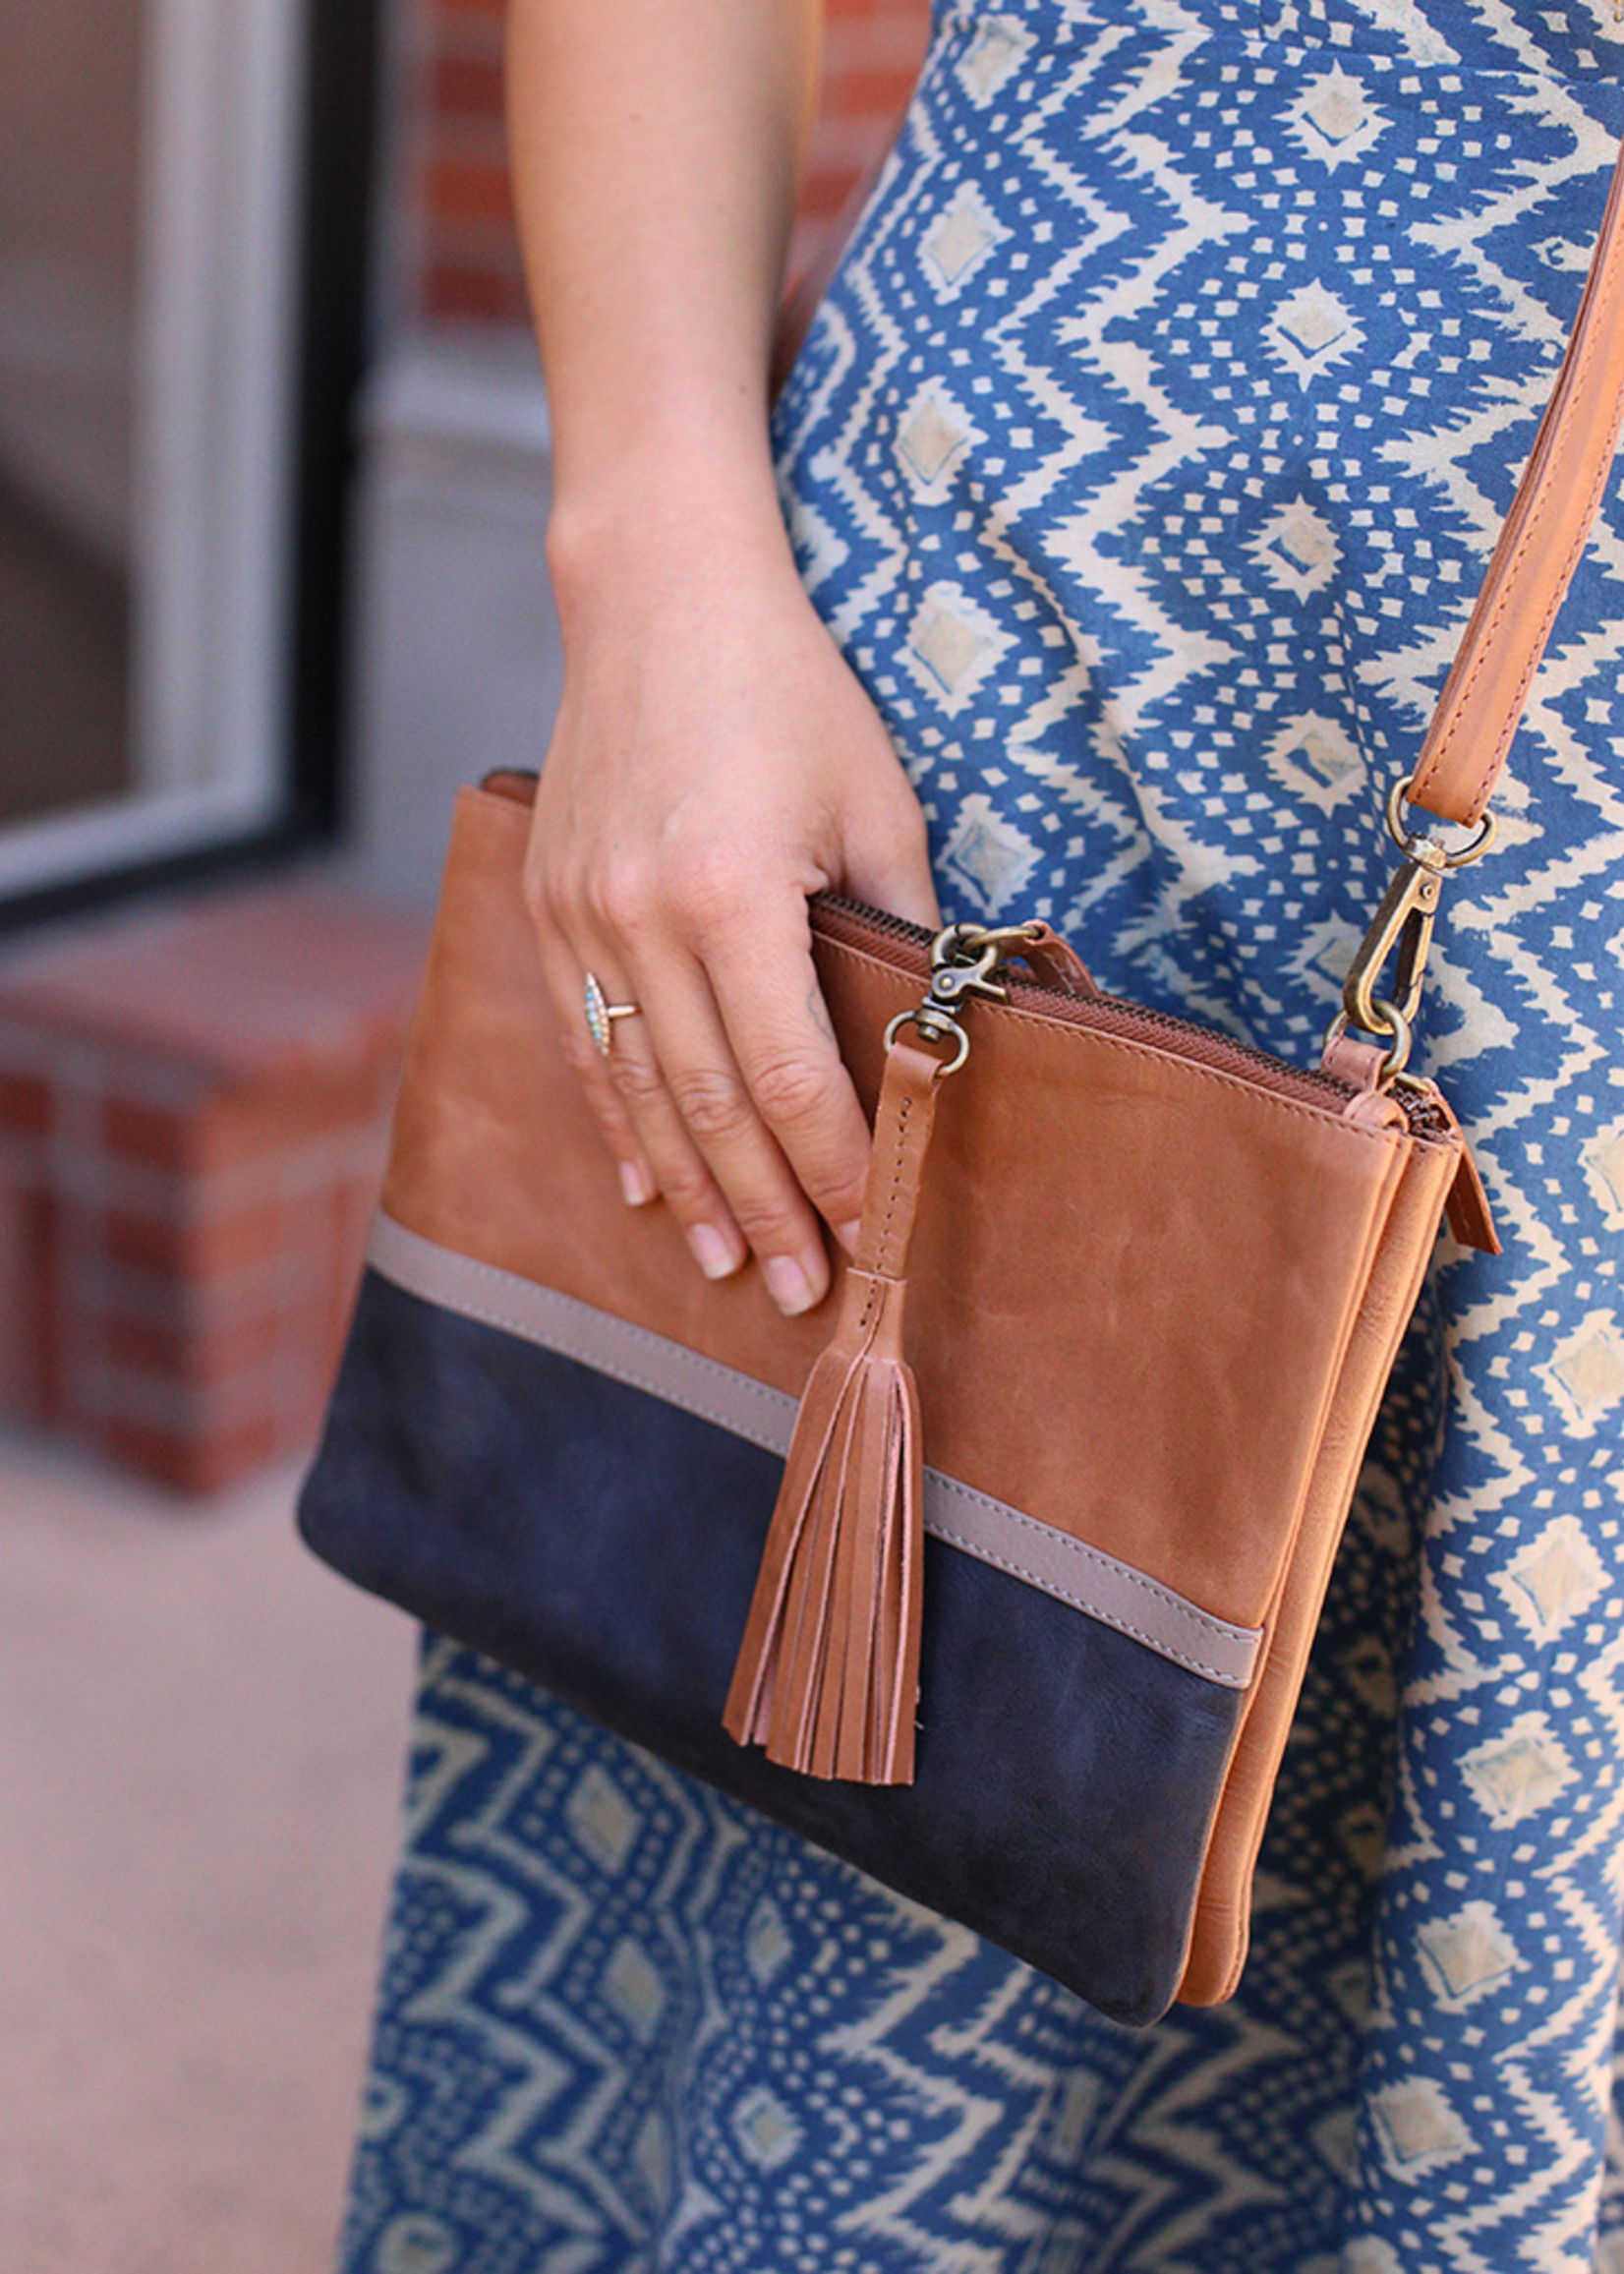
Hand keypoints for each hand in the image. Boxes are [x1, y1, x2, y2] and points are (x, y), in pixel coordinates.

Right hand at [527, 506, 939, 1314]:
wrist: (656, 597)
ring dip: (692, 1189)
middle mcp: (641, 918)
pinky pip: (582, 1041)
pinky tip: (649, 1184)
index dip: (838, 1169)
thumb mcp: (875, 804)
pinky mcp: (549, 905)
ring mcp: (581, 915)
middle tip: (802, 1292)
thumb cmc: (789, 693)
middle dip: (767, 1210)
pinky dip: (619, 1122)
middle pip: (714, 1108)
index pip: (795, 1078)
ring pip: (641, 1091)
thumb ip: (899, 929)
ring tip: (729, 1264)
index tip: (874, 1234)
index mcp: (732, 894)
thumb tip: (929, 1039)